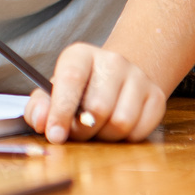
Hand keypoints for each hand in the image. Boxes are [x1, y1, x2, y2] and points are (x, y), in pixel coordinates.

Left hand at [23, 43, 165, 143]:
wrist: (115, 79)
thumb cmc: (78, 91)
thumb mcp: (52, 93)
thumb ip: (39, 107)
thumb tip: (41, 121)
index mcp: (81, 55)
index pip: (71, 80)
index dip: (61, 111)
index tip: (55, 135)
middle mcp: (112, 61)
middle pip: (98, 108)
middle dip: (83, 130)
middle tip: (78, 132)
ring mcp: (137, 77)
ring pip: (121, 122)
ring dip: (105, 137)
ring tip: (97, 129)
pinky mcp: (156, 96)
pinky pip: (140, 132)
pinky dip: (125, 139)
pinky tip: (116, 127)